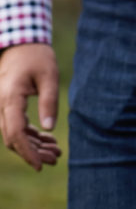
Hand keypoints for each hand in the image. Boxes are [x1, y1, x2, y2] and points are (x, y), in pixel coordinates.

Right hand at [0, 43, 61, 170]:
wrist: (22, 43)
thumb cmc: (37, 56)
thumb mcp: (49, 75)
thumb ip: (49, 101)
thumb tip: (49, 128)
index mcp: (10, 97)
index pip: (15, 133)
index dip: (27, 152)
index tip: (40, 165)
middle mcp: (2, 105)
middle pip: (14, 138)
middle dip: (34, 152)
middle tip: (56, 158)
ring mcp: (3, 107)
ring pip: (15, 135)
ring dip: (33, 146)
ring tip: (56, 152)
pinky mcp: (8, 106)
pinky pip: (16, 126)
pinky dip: (31, 135)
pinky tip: (47, 140)